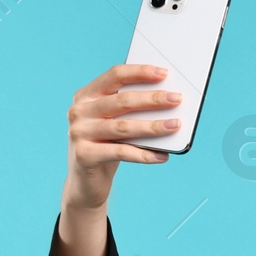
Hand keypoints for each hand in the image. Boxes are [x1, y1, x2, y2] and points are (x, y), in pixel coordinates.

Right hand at [63, 63, 183, 210]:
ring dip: (153, 126)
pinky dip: (144, 154)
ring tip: (175, 126)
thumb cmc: (106, 146)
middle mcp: (79, 111)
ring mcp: (79, 133)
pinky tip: (162, 156)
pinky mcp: (84, 155)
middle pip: (122, 100)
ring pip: (123, 127)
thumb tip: (167, 101)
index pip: (115, 75)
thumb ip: (130, 110)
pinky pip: (121, 152)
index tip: (164, 73)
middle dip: (153, 99)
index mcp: (86, 95)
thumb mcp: (113, 123)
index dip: (140, 72)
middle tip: (177, 99)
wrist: (84, 183)